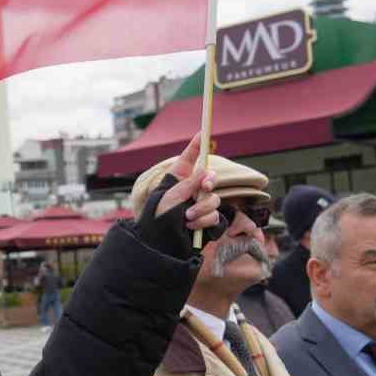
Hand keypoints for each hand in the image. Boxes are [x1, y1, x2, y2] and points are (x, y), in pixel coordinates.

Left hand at [134, 135, 219, 257]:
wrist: (161, 243)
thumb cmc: (160, 217)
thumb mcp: (173, 195)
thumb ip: (190, 183)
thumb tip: (206, 171)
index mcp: (178, 181)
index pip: (188, 159)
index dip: (195, 146)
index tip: (201, 132)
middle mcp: (191, 191)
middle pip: (210, 178)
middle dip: (209, 182)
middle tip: (204, 186)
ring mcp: (200, 206)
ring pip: (214, 199)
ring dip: (202, 208)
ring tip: (187, 217)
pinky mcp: (207, 222)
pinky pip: (215, 217)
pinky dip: (203, 221)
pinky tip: (191, 227)